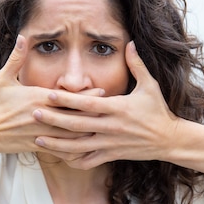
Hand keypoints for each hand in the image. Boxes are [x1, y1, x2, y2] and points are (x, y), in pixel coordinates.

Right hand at [0, 35, 99, 153]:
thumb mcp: (3, 78)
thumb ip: (17, 58)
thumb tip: (22, 37)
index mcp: (37, 98)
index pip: (68, 97)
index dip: (87, 95)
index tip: (102, 91)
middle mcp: (42, 116)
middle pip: (76, 116)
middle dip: (94, 114)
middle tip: (113, 112)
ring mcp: (41, 133)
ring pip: (72, 135)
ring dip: (89, 132)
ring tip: (106, 130)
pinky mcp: (38, 146)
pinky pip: (62, 149)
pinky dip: (76, 150)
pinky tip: (89, 150)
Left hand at [32, 41, 183, 168]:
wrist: (169, 139)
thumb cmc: (158, 110)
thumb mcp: (150, 85)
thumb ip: (136, 64)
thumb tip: (130, 42)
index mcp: (118, 108)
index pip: (88, 104)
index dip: (68, 100)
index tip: (50, 94)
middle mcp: (112, 127)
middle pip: (77, 125)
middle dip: (54, 120)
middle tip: (34, 114)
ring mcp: (111, 144)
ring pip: (79, 147)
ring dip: (57, 144)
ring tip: (38, 139)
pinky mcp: (112, 156)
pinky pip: (89, 161)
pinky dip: (73, 160)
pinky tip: (58, 156)